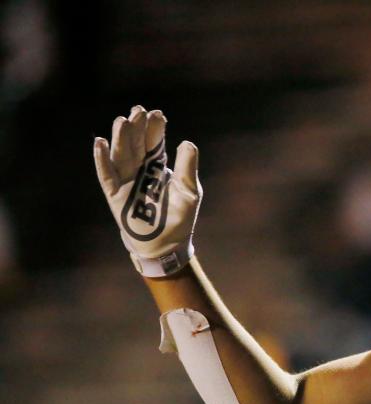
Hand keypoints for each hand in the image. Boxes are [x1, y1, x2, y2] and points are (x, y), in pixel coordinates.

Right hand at [93, 105, 200, 276]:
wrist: (167, 244)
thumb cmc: (180, 217)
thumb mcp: (189, 190)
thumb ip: (187, 167)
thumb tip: (187, 142)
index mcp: (159, 166)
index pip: (155, 143)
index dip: (155, 129)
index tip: (157, 114)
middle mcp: (141, 170)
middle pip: (137, 144)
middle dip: (137, 127)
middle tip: (138, 111)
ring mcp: (127, 181)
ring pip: (121, 155)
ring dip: (120, 138)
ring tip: (122, 121)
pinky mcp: (116, 195)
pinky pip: (107, 175)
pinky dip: (102, 159)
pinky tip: (100, 143)